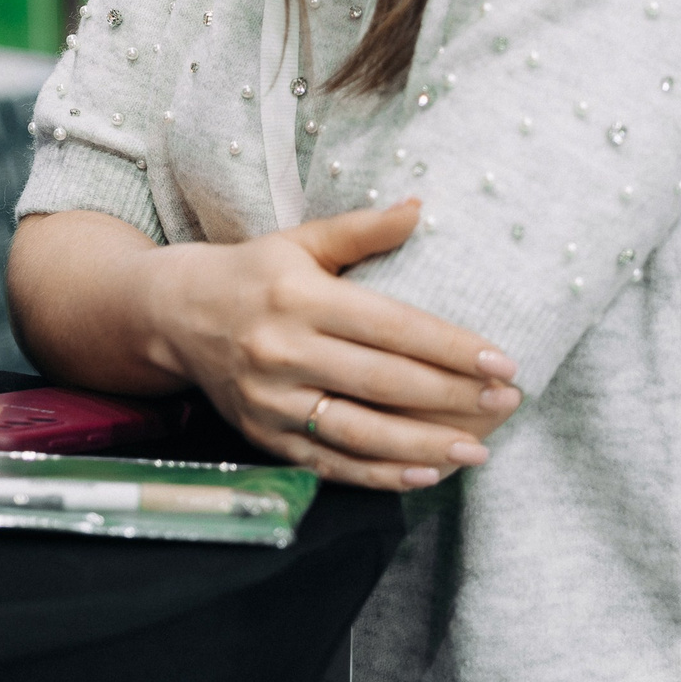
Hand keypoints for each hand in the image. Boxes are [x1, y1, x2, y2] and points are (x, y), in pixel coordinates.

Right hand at [148, 200, 521, 489]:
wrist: (173, 314)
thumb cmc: (251, 273)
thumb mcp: (299, 242)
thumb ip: (361, 230)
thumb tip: (420, 207)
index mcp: (297, 297)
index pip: (391, 327)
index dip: (451, 347)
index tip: (502, 361)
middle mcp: (280, 350)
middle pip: (384, 382)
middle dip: (453, 396)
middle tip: (507, 403)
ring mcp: (270, 399)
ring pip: (361, 432)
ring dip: (426, 445)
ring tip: (479, 448)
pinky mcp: (263, 435)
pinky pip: (330, 463)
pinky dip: (380, 474)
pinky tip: (426, 473)